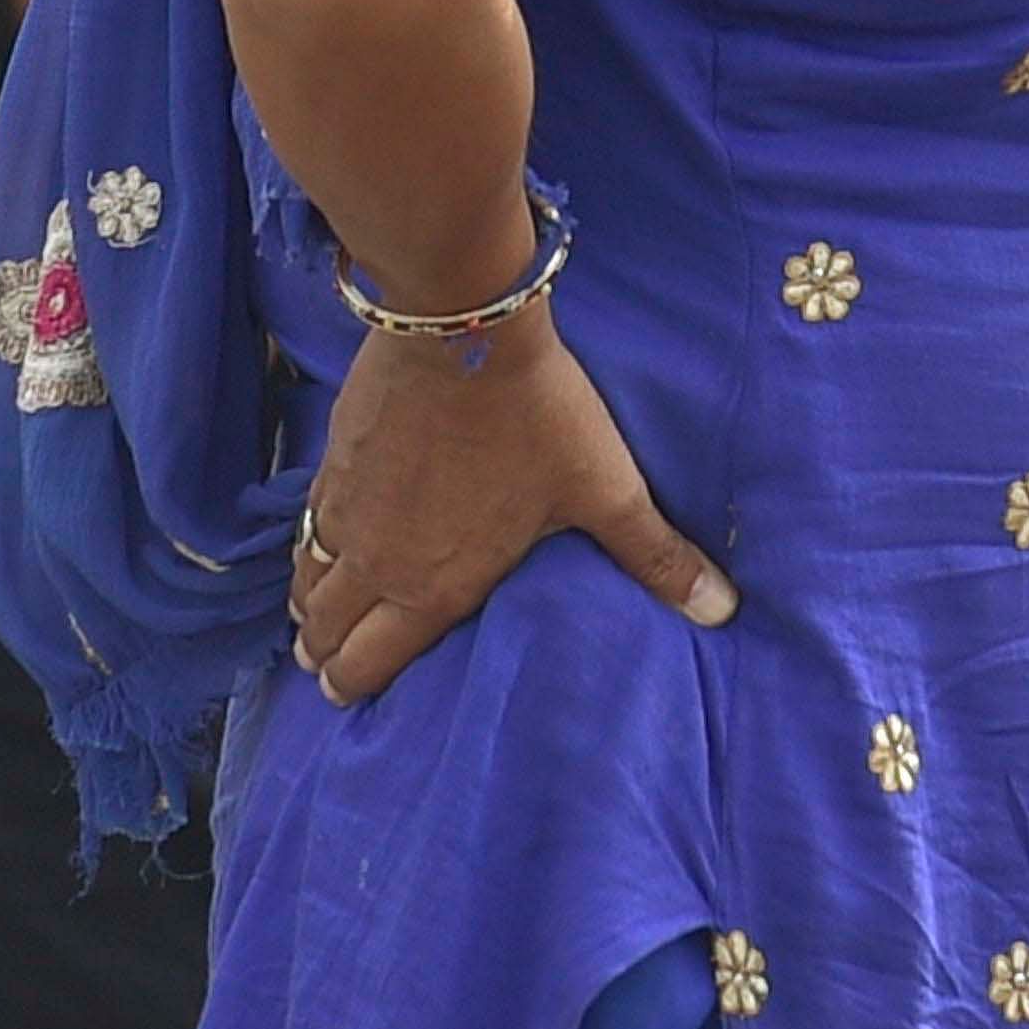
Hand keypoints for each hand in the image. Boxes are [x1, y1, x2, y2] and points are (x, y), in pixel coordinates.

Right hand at [288, 304, 733, 706]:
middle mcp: (378, 563)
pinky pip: (306, 528)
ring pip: (308, 584)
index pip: (374, 662)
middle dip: (329, 660)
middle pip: (328, 634)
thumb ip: (655, 557)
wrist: (464, 330)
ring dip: (312, 610)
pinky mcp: (333, 464)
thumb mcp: (606, 490)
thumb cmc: (538, 416)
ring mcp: (346, 512)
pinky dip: (307, 552)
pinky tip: (319, 546)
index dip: (359, 686)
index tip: (351, 698)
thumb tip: (721, 612)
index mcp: (435, 586)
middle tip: (330, 673)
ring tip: (316, 624)